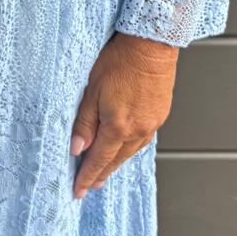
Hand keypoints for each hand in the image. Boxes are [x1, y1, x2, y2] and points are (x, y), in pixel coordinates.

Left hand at [69, 30, 177, 198]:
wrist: (152, 45)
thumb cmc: (120, 60)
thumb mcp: (92, 90)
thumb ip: (85, 122)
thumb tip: (77, 148)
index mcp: (118, 126)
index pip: (99, 160)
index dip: (87, 177)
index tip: (78, 190)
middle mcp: (138, 130)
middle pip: (116, 160)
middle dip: (101, 174)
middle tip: (90, 186)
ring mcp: (151, 124)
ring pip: (130, 152)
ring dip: (116, 163)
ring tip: (105, 171)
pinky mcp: (160, 115)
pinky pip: (142, 140)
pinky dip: (130, 148)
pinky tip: (125, 148)